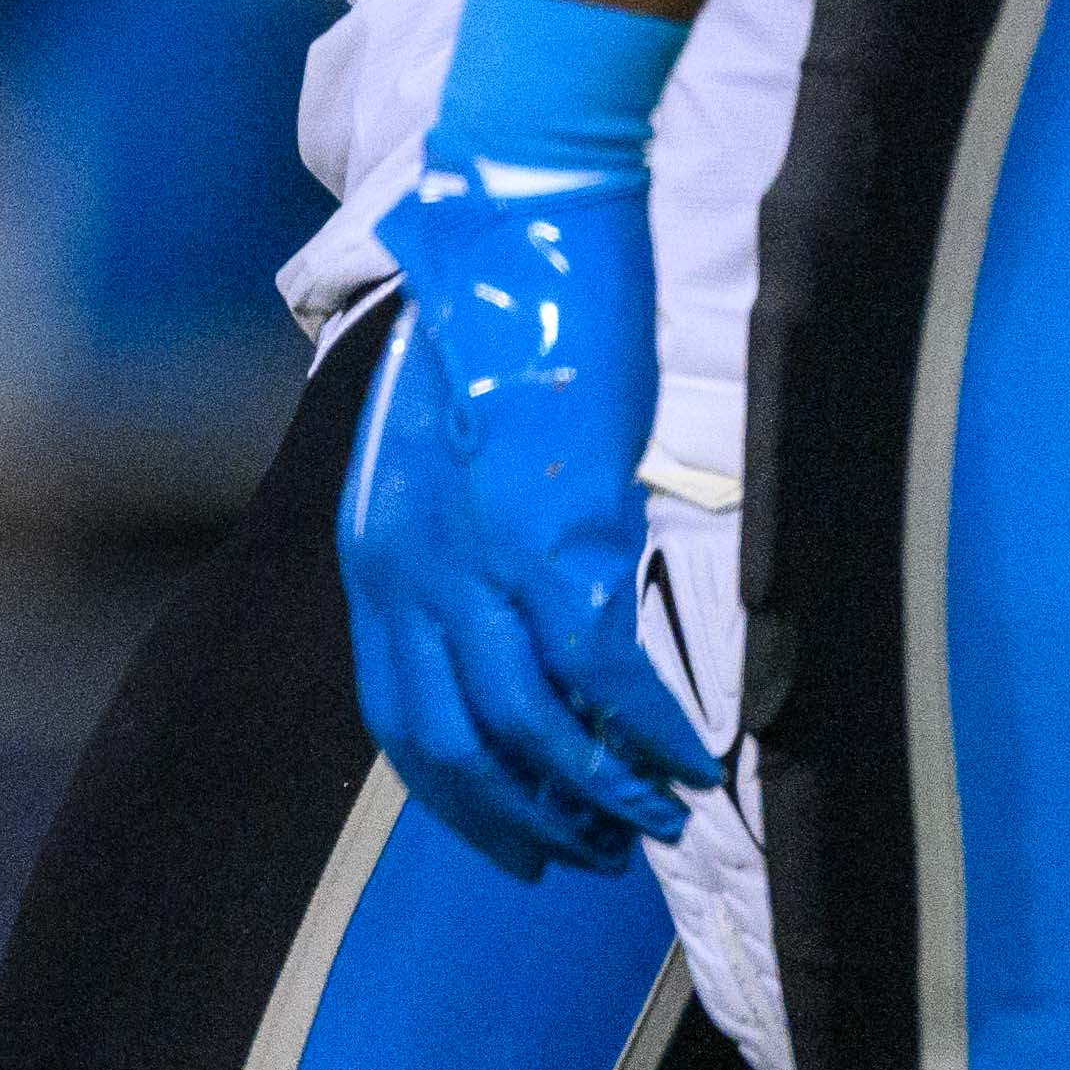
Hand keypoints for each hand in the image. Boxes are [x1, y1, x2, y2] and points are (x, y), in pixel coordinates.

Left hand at [344, 153, 721, 876]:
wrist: (520, 220)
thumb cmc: (498, 326)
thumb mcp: (446, 454)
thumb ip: (460, 548)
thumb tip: (517, 631)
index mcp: (374, 547)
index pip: (402, 717)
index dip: (464, 800)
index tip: (522, 849)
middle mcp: (410, 564)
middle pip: (462, 743)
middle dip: (536, 815)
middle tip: (604, 848)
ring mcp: (477, 551)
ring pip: (535, 724)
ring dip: (604, 786)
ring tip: (659, 811)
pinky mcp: (555, 527)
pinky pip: (603, 668)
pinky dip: (650, 725)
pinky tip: (694, 751)